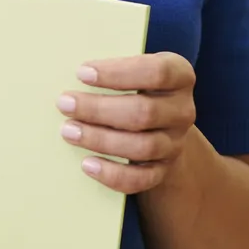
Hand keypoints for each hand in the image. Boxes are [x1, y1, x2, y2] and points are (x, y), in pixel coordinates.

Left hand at [59, 53, 196, 195]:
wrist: (160, 128)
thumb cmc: (137, 90)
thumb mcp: (135, 71)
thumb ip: (113, 70)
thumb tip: (77, 75)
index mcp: (180, 76)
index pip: (157, 72)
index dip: (119, 73)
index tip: (82, 73)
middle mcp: (182, 111)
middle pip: (144, 112)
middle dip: (99, 109)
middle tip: (65, 104)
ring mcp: (175, 143)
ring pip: (141, 146)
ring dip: (100, 139)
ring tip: (69, 131)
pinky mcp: (163, 170)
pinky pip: (140, 178)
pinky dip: (112, 174)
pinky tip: (87, 164)